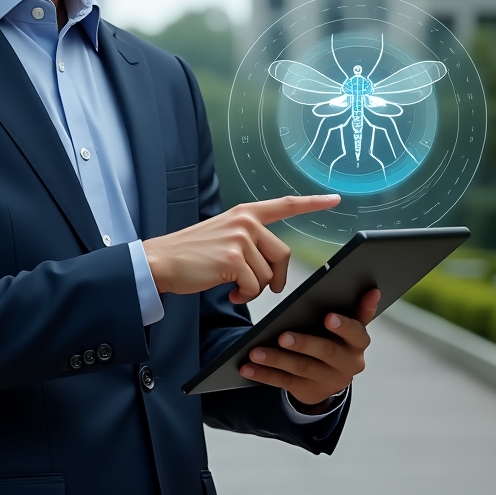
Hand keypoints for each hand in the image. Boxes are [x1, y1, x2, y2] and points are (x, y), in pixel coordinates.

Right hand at [142, 195, 340, 303]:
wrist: (162, 261)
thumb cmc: (192, 253)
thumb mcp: (223, 234)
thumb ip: (248, 239)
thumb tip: (271, 265)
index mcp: (245, 213)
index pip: (285, 205)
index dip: (312, 203)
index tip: (334, 199)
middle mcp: (245, 221)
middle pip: (283, 255)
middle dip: (276, 277)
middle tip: (262, 287)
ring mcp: (240, 239)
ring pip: (268, 275)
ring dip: (253, 288)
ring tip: (233, 286)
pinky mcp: (233, 259)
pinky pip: (254, 286)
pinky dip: (244, 295)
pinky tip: (230, 292)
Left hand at [238, 289, 380, 407]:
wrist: (330, 379)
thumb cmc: (337, 340)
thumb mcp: (349, 328)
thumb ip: (359, 310)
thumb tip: (373, 290)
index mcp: (357, 344)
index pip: (356, 333)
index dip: (344, 326)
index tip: (329, 316)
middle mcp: (346, 364)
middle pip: (326, 352)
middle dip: (304, 343)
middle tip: (283, 336)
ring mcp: (326, 380)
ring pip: (300, 368)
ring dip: (276, 359)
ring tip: (256, 351)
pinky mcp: (306, 390)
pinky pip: (283, 382)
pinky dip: (263, 374)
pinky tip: (247, 367)